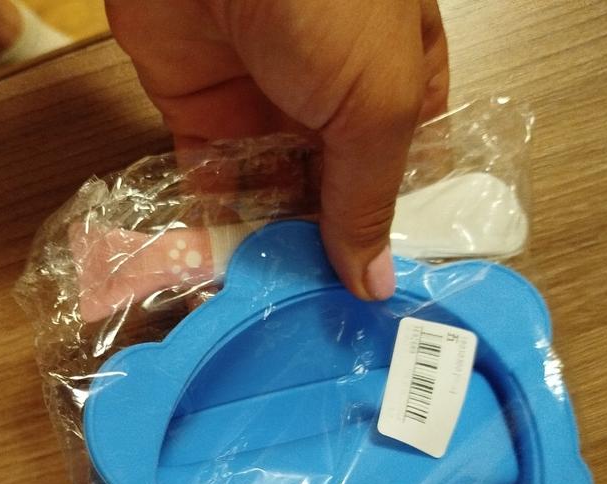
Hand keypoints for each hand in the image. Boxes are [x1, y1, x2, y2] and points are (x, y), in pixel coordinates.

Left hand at [106, 0, 448, 299]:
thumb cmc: (328, 3)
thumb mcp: (378, 102)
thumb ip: (371, 197)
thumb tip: (376, 283)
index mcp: (400, 81)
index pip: (406, 171)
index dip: (397, 231)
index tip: (384, 299)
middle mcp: (334, 98)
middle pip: (334, 192)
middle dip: (329, 252)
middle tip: (324, 328)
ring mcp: (265, 105)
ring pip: (272, 195)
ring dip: (271, 250)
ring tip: (275, 320)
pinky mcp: (200, 111)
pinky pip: (211, 183)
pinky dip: (213, 229)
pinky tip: (222, 284)